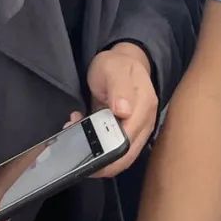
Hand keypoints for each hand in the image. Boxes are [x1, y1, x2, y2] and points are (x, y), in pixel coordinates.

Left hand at [87, 43, 158, 176]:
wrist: (122, 62)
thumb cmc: (117, 65)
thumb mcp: (114, 69)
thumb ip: (119, 88)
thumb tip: (124, 112)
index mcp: (144, 106)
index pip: (129, 139)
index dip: (108, 152)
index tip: (87, 150)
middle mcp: (144, 122)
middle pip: (126, 155)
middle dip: (100, 159)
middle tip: (77, 146)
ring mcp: (137, 130)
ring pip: (119, 156)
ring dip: (95, 152)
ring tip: (76, 131)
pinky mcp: (126, 133)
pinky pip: (113, 148)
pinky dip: (95, 145)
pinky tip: (81, 127)